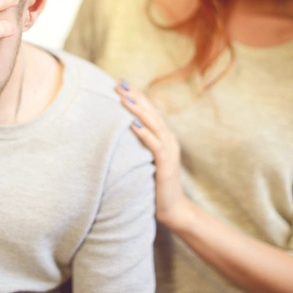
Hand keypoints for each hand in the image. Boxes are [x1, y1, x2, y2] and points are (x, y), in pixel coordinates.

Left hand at [116, 80, 190, 228]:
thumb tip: (117, 133)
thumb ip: (137, 146)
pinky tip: (132, 124)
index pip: (148, 110)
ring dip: (138, 110)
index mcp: (163, 136)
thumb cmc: (155, 185)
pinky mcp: (166, 164)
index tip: (119, 83)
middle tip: (118, 83)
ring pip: (153, 124)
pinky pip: (155, 145)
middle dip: (134, 96)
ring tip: (123, 98)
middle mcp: (168, 139)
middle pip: (150, 112)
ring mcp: (169, 151)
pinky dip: (144, 133)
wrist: (174, 210)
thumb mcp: (145, 161)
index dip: (135, 95)